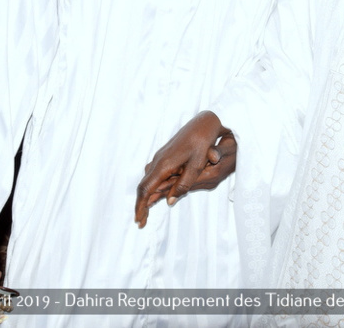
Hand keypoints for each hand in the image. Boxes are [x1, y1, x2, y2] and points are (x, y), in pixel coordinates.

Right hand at [134, 111, 235, 227]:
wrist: (204, 122)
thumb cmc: (202, 142)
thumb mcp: (196, 166)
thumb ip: (183, 184)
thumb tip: (169, 202)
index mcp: (164, 165)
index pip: (146, 189)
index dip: (141, 206)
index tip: (139, 220)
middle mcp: (158, 161)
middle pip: (144, 186)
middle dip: (141, 205)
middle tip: (141, 221)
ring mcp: (161, 157)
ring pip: (148, 180)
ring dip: (146, 196)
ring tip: (146, 211)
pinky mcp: (165, 155)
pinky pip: (154, 174)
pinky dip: (152, 187)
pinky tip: (156, 194)